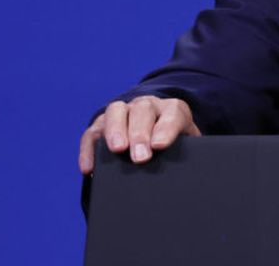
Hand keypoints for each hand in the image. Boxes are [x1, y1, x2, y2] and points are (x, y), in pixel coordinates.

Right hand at [78, 96, 200, 174]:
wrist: (159, 132)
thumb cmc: (175, 144)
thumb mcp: (188, 146)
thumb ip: (189, 153)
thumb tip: (190, 173)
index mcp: (173, 109)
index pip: (172, 113)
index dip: (166, 128)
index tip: (160, 146)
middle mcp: (147, 105)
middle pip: (142, 111)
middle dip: (140, 134)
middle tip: (140, 157)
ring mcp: (123, 111)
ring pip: (115, 112)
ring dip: (115, 131)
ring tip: (117, 151)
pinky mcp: (102, 123)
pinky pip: (92, 132)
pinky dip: (89, 149)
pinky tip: (89, 167)